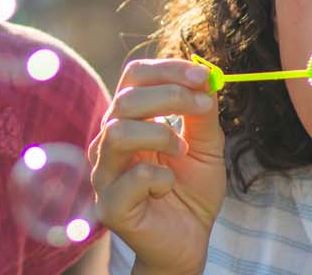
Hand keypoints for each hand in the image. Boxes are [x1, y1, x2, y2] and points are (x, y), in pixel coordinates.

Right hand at [88, 59, 224, 274]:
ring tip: (182, 152)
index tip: (203, 75)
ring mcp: (104, 173)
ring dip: (161, 135)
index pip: (134, 78)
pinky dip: (161, 179)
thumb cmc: (191, 191)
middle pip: (125, 99)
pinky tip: (168, 189)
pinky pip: (133, 177)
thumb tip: (206, 78)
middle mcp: (109, 142)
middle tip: (202, 108)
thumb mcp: (206, 146)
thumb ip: (202, 114)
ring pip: (118, 133)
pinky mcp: (109, 205)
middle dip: (170, 96)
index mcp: (129, 120)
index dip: (167, 70)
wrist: (189, 241)